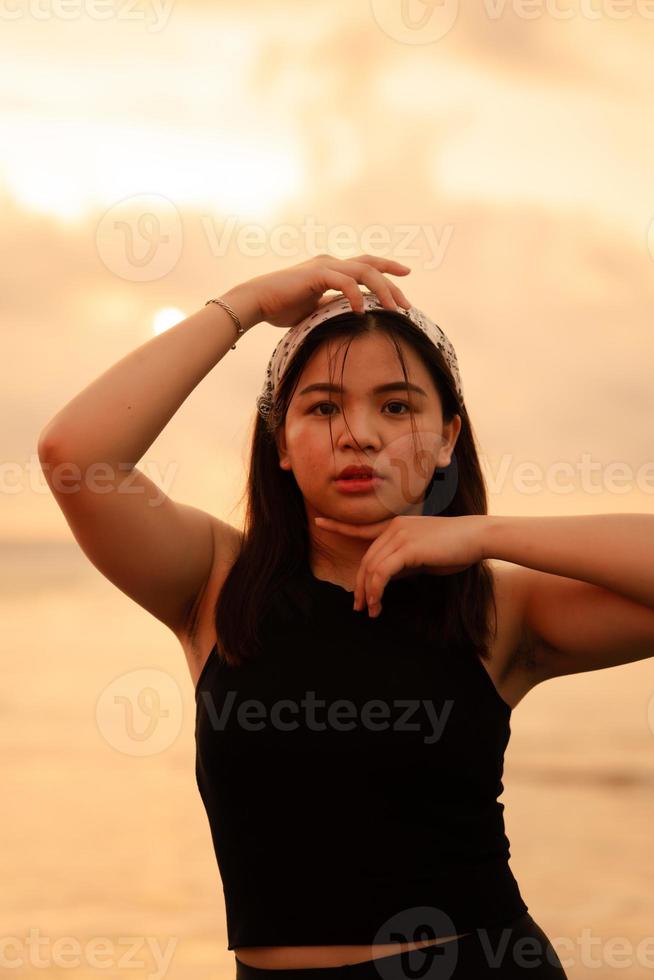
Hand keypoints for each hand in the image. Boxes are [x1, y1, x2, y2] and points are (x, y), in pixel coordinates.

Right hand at [243, 254, 411, 328]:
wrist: (256, 302)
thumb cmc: (280, 308)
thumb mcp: (313, 309)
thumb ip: (330, 307)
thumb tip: (346, 315)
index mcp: (331, 269)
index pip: (366, 265)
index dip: (387, 269)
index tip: (405, 277)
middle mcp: (331, 262)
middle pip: (371, 265)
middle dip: (393, 283)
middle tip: (407, 304)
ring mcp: (325, 266)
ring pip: (364, 271)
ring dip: (383, 290)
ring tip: (393, 309)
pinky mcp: (317, 274)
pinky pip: (345, 282)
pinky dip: (356, 296)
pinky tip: (361, 311)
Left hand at [313, 514, 487, 616]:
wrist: (477, 537)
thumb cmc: (456, 548)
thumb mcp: (423, 557)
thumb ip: (403, 564)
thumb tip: (387, 579)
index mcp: (396, 525)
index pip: (362, 527)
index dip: (339, 526)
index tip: (319, 522)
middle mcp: (394, 527)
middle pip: (366, 560)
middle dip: (360, 586)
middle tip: (359, 607)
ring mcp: (399, 535)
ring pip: (371, 568)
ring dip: (368, 593)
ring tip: (371, 611)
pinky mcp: (407, 548)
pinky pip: (382, 573)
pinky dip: (377, 590)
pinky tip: (378, 604)